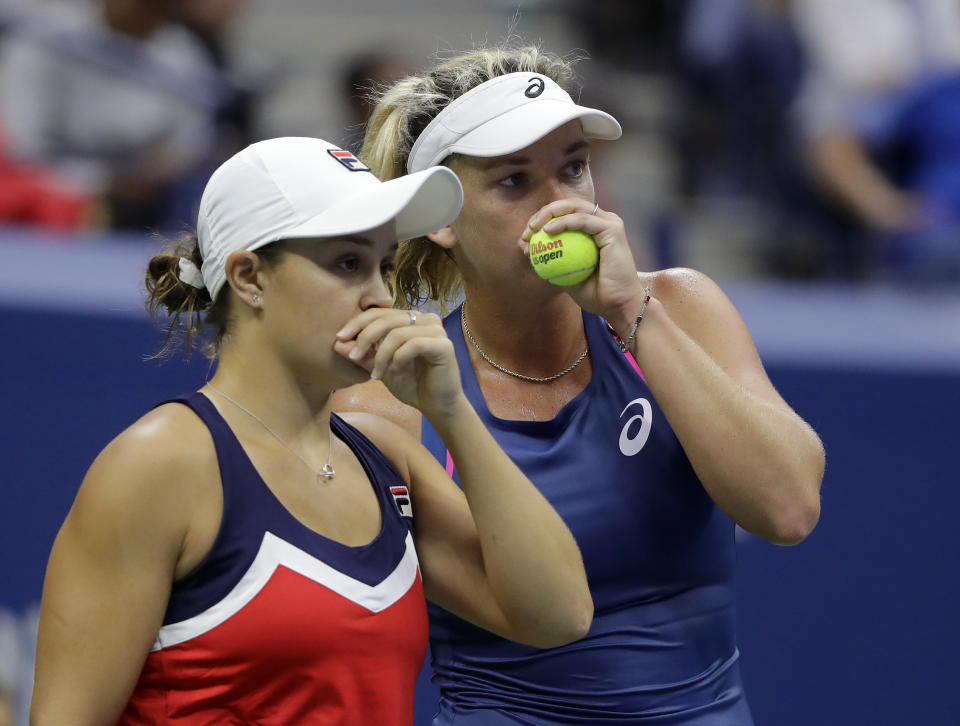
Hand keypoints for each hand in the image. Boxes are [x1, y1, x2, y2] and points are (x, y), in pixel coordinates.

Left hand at [334, 309, 463, 420]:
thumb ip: (363, 355)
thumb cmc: (412, 385)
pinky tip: (394, 371)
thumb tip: (337, 344)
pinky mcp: (444, 345)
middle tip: (353, 356)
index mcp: (410, 319)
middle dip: (365, 337)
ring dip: (381, 355)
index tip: (339, 339)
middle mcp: (425, 319)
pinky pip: (414, 344)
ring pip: (398, 333)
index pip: (379, 313)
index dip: (357, 323)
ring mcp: (436, 330)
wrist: (436, 406)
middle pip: (386, 319)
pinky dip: (399, 358)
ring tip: (376, 374)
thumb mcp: (381, 368)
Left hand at [520, 199, 645, 322]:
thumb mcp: (564, 276)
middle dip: (544, 212)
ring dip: (550, 214)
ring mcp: (609, 223)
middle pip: (569, 206)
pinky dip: (563, 222)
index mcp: (594, 229)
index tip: (525, 236)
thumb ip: (548, 259)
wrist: (618, 305)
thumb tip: (525, 247)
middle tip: (528, 229)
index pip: (565, 215)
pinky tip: (547, 231)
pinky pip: (582, 220)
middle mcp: (603, 221)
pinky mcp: (612, 229)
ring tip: (533, 228)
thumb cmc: (596, 294)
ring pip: (575, 207)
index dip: (543, 220)